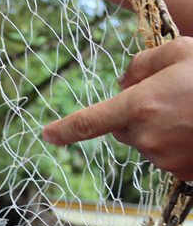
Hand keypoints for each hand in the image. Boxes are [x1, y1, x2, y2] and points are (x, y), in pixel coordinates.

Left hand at [42, 37, 192, 179]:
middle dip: (133, 115)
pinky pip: (168, 157)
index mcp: (139, 107)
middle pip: (122, 130)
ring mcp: (166, 159)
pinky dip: (176, 144)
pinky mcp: (184, 173)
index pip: (89, 122)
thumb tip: (123, 83)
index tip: (48, 135)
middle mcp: (148, 137)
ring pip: (146, 144)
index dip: (66, 129)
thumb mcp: (179, 52)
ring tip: (191, 111)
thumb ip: (141, 65)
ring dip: (158, 130)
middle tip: (167, 97)